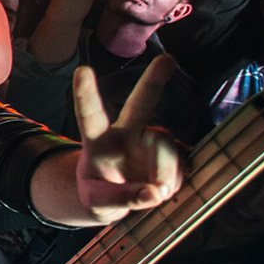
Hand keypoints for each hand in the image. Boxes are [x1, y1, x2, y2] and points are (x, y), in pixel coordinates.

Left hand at [72, 56, 184, 223]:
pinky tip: (165, 188)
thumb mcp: (97, 203)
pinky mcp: (174, 151)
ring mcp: (152, 140)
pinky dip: (176, 180)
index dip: (86, 94)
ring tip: (155, 192)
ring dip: (164, 172)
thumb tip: (153, 193)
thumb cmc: (100, 194)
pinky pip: (182, 162)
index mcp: (98, 140)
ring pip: (166, 145)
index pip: (90, 116)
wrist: (118, 198)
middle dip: (154, 81)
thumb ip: (120, 199)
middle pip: (141, 104)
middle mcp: (127, 132)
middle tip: (167, 59)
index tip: (81, 70)